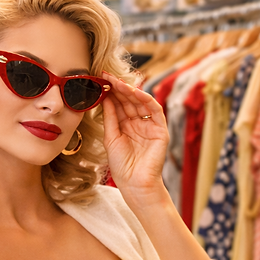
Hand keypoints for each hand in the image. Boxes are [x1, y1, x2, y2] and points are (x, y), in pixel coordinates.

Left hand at [99, 72, 168, 199]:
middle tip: (106, 75)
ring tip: (116, 81)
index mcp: (126, 125)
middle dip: (118, 87)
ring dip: (130, 90)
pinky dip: (146, 99)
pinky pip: (155, 110)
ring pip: (141, 102)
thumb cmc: (122, 166)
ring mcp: (150, 126)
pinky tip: (134, 92)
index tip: (98, 79)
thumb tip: (105, 97)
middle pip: (129, 100)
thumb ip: (110, 117)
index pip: (119, 103)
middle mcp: (139, 123)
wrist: (134, 184)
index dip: (110, 91)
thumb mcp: (111, 137)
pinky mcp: (161, 131)